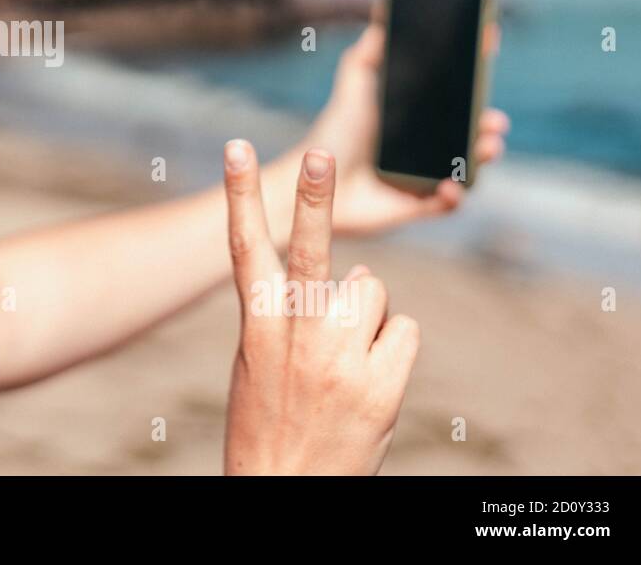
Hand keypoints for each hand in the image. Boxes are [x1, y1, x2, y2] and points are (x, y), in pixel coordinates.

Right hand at [223, 140, 418, 474]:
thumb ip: (294, 312)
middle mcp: (295, 338)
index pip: (244, 247)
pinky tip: (371, 377)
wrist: (285, 492)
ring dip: (367, 313)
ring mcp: (338, 362)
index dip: (240, 194)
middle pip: (309, 252)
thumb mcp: (256, 361)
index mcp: (256, 327)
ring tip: (347, 355)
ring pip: (373, 290)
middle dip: (313, 199)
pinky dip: (392, 347)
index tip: (236, 147)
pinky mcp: (380, 386)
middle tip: (320, 157)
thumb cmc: (270, 419)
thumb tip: (355, 276)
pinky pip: (404, 330)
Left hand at [289, 24, 510, 236]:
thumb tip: (383, 11)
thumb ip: (369, 55)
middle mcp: (427, 146)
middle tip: (494, 117)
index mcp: (417, 116)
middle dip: (488, 122)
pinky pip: (445, 204)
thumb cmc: (333, 134)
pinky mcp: (416, 206)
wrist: (310, 181)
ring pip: (468, 166)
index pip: (456, 96)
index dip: (475, 78)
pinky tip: (449, 186)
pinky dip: (453, 197)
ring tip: (487, 145)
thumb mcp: (353, 88)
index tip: (490, 51)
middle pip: (471, 131)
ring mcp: (425, 176)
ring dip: (483, 156)